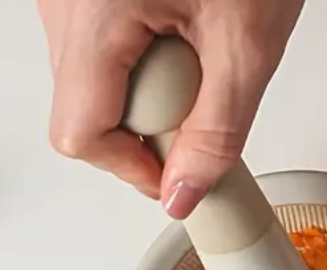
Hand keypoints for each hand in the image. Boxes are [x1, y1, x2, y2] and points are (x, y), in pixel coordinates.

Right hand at [37, 0, 305, 214]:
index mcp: (93, 12)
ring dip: (142, 87)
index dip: (131, 167)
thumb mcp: (247, 45)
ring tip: (194, 44)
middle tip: (200, 92)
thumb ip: (216, 133)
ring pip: (86, 77)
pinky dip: (136, 53)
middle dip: (143, 123)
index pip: (79, 134)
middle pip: (80, 108)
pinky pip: (94, 40)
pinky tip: (177, 23)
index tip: (174, 171)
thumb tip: (185, 193)